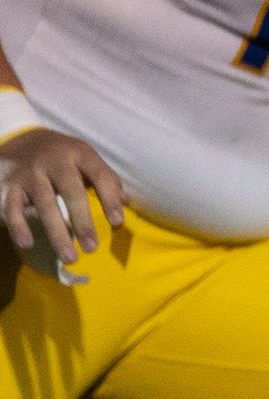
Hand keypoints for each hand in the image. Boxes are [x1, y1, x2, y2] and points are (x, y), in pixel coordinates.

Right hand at [1, 125, 125, 284]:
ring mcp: (30, 174)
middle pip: (72, 192)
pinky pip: (12, 209)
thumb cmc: (60, 155)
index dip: (109, 199)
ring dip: (57, 233)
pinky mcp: (8, 187)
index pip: (100, 175)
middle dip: (83, 222)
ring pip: (45, 205)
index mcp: (79, 153)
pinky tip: (28, 244)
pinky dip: (19, 227)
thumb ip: (104, 178)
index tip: (117, 223)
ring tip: (69, 257)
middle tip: (92, 248)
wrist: (18, 141)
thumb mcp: (84, 158)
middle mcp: (55, 161)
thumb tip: (126, 202)